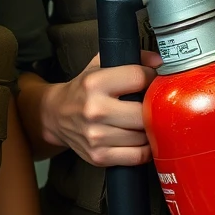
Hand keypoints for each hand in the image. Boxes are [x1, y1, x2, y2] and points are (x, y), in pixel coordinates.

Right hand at [41, 50, 161, 166]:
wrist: (55, 115)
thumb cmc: (82, 89)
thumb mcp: (99, 65)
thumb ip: (130, 58)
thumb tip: (159, 61)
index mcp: (94, 83)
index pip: (138, 77)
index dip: (152, 78)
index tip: (152, 80)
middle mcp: (94, 110)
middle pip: (144, 112)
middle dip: (152, 108)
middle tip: (151, 104)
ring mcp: (96, 136)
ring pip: (143, 136)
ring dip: (149, 130)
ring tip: (142, 121)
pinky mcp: (99, 157)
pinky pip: (138, 156)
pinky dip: (144, 149)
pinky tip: (139, 139)